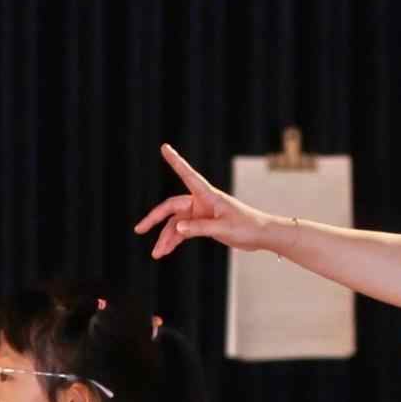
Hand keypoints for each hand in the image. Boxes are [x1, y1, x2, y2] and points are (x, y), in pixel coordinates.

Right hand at [137, 144, 279, 257]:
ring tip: (156, 254)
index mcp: (208, 195)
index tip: (164, 147)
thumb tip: (176, 228)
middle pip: (172, 207)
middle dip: (155, 219)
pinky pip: (184, 231)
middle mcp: (201, 202)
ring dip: (166, 237)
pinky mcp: (203, 225)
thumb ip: (199, 228)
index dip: (175, 161)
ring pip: (176, 223)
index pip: (188, 174)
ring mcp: (200, 213)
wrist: (261, 236)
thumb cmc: (247, 227)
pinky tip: (165, 251)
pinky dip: (175, 240)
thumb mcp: (223, 229)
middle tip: (139, 229)